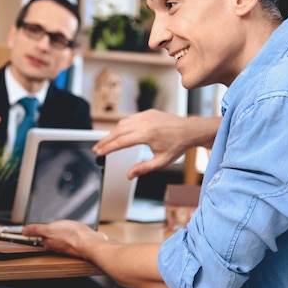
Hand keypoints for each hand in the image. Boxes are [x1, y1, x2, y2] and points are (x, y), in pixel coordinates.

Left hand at [22, 220, 107, 258]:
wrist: (91, 243)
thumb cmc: (72, 236)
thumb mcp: (49, 229)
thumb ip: (36, 230)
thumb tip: (23, 231)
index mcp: (49, 243)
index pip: (41, 237)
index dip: (42, 230)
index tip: (42, 226)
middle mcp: (58, 246)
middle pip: (52, 238)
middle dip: (53, 230)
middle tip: (55, 223)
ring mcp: (69, 246)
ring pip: (63, 238)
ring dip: (64, 232)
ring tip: (65, 226)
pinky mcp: (79, 243)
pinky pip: (74, 238)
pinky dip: (74, 233)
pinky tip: (76, 230)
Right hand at [93, 110, 220, 178]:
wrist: (190, 130)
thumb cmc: (178, 146)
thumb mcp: (162, 162)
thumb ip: (144, 168)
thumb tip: (129, 175)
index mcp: (147, 135)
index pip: (121, 142)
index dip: (108, 148)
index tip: (99, 152)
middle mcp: (145, 122)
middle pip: (118, 131)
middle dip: (105, 140)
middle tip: (97, 148)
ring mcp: (146, 115)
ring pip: (122, 123)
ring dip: (111, 133)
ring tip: (105, 143)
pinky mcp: (147, 112)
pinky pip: (129, 119)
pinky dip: (120, 126)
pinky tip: (117, 134)